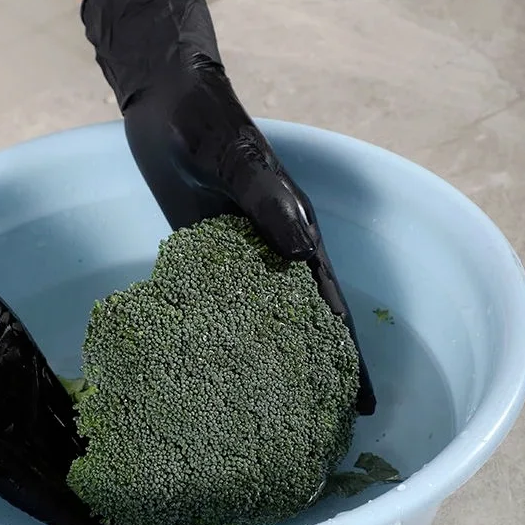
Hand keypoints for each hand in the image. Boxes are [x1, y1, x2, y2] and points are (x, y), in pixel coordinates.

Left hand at [82, 0, 375, 414]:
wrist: (163, 102)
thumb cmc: (202, 118)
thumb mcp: (231, 151)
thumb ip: (262, 193)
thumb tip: (302, 247)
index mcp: (292, 225)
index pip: (327, 300)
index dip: (346, 351)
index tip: (362, 401)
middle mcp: (271, 245)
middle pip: (300, 318)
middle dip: (315, 366)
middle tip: (323, 423)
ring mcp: (236, 252)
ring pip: (260, 315)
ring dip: (271, 357)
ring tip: (273, 408)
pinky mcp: (200, 252)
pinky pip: (217, 299)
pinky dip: (224, 332)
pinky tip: (217, 364)